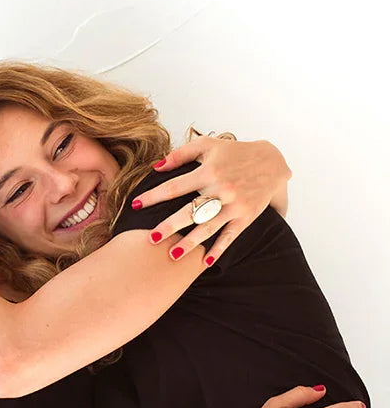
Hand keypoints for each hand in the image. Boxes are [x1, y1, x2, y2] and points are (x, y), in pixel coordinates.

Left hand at [134, 137, 290, 264]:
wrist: (272, 161)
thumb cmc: (235, 152)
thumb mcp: (208, 145)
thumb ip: (180, 154)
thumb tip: (155, 167)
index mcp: (208, 172)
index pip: (174, 187)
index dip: (153, 197)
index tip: (134, 205)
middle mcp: (221, 190)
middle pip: (189, 212)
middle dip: (169, 226)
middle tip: (150, 238)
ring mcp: (235, 206)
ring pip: (208, 228)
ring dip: (190, 243)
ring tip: (172, 256)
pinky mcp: (246, 217)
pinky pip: (230, 236)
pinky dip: (219, 250)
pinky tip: (205, 262)